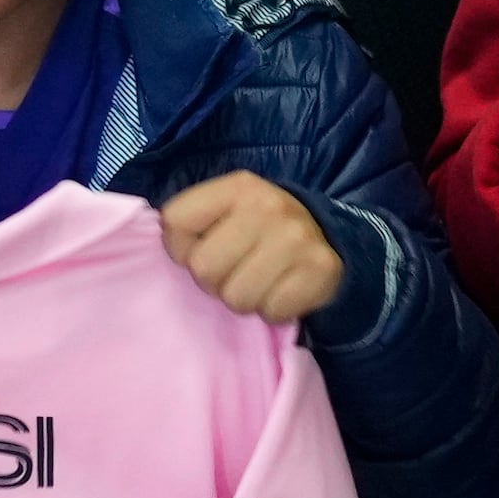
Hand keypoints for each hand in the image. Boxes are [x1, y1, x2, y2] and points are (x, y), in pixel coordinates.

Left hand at [159, 172, 342, 321]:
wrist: (326, 236)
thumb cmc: (258, 229)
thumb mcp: (225, 210)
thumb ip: (190, 223)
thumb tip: (171, 249)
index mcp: (238, 186)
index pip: (175, 221)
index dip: (180, 247)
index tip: (203, 247)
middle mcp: (269, 206)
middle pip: (203, 268)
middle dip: (214, 279)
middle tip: (235, 270)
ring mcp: (298, 237)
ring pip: (237, 297)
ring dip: (244, 298)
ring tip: (259, 281)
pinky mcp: (321, 268)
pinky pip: (272, 311)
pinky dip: (274, 309)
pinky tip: (282, 289)